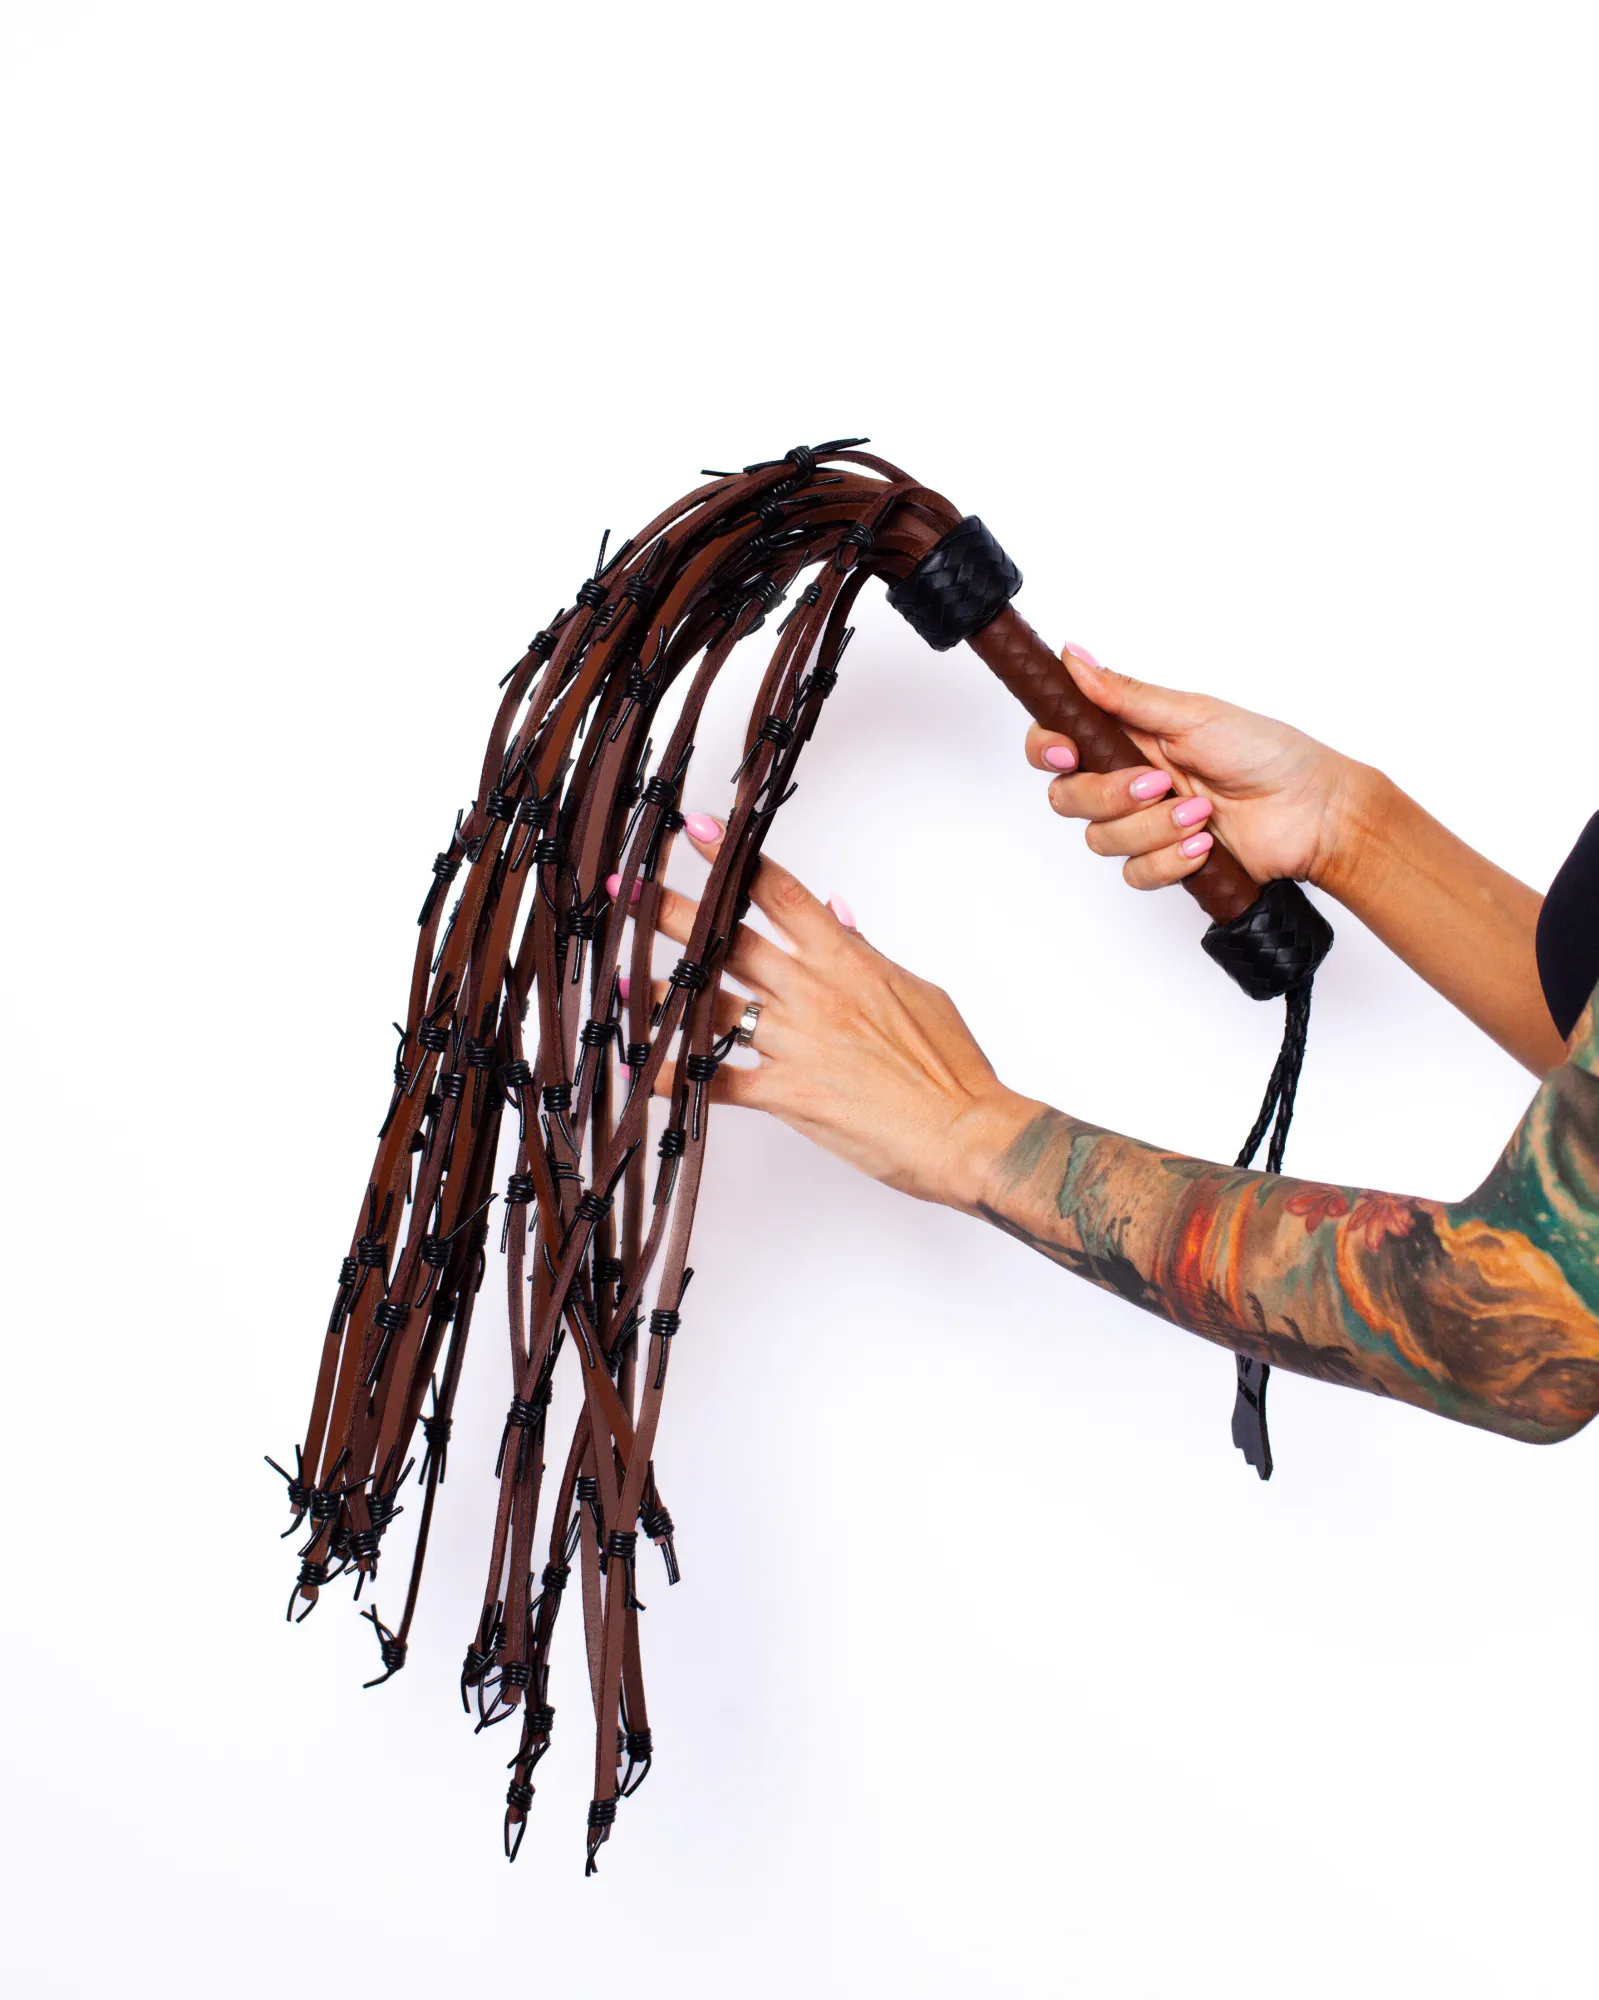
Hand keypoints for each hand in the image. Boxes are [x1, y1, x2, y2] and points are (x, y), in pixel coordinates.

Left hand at [632, 815, 1033, 1209]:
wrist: (968, 1133)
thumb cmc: (950, 1067)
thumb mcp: (914, 991)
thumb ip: (864, 951)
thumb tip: (836, 913)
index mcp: (845, 960)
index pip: (778, 893)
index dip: (733, 858)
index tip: (698, 829)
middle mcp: (812, 993)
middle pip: (726, 939)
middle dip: (670, 910)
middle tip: (627, 887)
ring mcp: (795, 1043)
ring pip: (708, 1006)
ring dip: (656, 993)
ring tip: (614, 979)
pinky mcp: (787, 1095)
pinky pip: (716, 1082)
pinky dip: (675, 1077)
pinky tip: (639, 1069)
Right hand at [1026, 644, 1365, 893]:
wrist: (1313, 812)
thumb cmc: (1267, 752)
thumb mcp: (1194, 714)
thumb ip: (1127, 694)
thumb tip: (1075, 657)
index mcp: (1129, 734)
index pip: (1058, 741)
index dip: (1047, 749)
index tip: (1068, 753)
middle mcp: (1128, 779)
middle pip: (1069, 797)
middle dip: (1109, 796)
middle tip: (1157, 783)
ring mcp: (1144, 823)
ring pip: (1101, 839)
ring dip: (1151, 828)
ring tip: (1200, 813)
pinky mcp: (1165, 861)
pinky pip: (1135, 873)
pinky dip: (1169, 859)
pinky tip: (1204, 846)